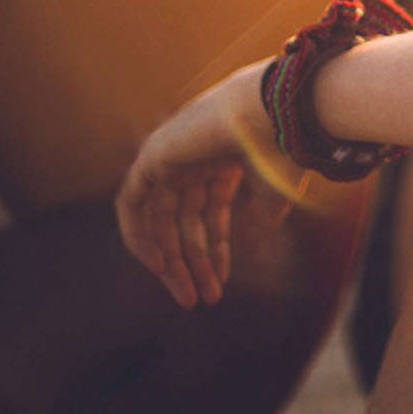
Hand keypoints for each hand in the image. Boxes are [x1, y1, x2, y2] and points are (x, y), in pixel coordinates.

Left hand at [114, 65, 276, 309]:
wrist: (273, 115)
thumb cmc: (280, 150)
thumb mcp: (272, 198)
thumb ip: (256, 223)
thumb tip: (245, 250)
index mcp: (224, 162)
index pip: (209, 215)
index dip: (214, 252)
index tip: (220, 284)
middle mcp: (195, 160)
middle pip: (183, 223)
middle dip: (191, 263)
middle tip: (200, 299)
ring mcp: (172, 157)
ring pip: (160, 220)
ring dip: (171, 259)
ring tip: (187, 294)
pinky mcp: (153, 157)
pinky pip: (132, 202)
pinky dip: (137, 234)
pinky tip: (158, 266)